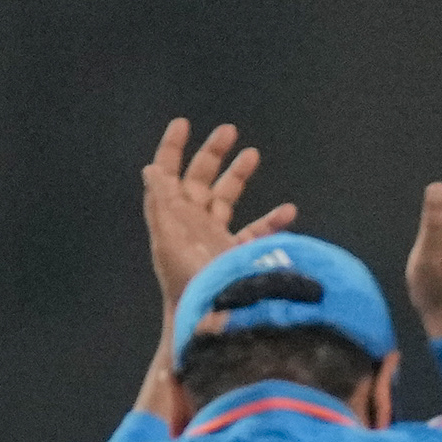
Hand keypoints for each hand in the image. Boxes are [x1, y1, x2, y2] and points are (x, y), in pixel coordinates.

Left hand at [142, 119, 296, 311]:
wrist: (210, 318)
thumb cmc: (188, 283)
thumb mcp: (170, 242)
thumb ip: (162, 205)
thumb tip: (152, 170)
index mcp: (174, 215)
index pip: (168, 174)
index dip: (172, 148)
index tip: (183, 124)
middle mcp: (194, 222)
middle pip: (201, 178)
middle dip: (213, 153)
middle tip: (229, 130)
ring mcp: (217, 236)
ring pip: (228, 197)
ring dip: (239, 174)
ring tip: (252, 153)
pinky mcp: (239, 252)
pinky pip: (257, 229)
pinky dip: (273, 219)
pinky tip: (288, 210)